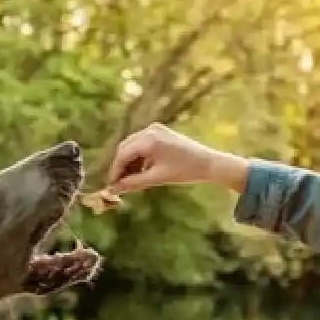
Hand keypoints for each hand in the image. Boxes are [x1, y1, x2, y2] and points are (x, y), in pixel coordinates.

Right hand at [106, 123, 248, 194]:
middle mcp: (150, 130)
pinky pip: (142, 143)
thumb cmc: (185, 171)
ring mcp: (155, 129)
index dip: (115, 171)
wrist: (208, 162)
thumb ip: (133, 183)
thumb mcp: (157, 178)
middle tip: (118, 184)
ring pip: (132, 146)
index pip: (122, 154)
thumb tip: (114, 190)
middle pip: (125, 148)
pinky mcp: (160, 132)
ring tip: (131, 180)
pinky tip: (141, 171)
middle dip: (120, 166)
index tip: (111, 186)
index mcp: (149, 140)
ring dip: (129, 162)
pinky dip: (139, 157)